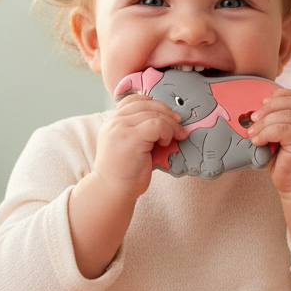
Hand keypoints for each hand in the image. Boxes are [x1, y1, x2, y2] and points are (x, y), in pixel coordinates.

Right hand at [68, 95, 184, 278]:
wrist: (112, 191)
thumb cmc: (124, 172)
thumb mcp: (128, 145)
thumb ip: (138, 130)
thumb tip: (166, 121)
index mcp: (112, 121)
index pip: (134, 99)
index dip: (153, 103)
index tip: (165, 116)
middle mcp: (114, 121)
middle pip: (146, 103)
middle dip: (167, 113)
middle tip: (178, 125)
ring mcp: (121, 128)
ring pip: (154, 113)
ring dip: (170, 124)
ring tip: (174, 137)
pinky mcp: (131, 138)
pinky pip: (157, 125)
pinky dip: (167, 131)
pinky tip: (167, 143)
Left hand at [246, 88, 290, 196]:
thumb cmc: (288, 165)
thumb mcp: (279, 139)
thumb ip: (273, 124)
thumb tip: (252, 114)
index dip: (275, 97)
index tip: (260, 106)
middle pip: (288, 103)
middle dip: (266, 110)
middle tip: (252, 121)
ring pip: (284, 115)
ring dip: (263, 123)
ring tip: (252, 134)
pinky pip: (283, 129)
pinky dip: (267, 133)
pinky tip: (257, 141)